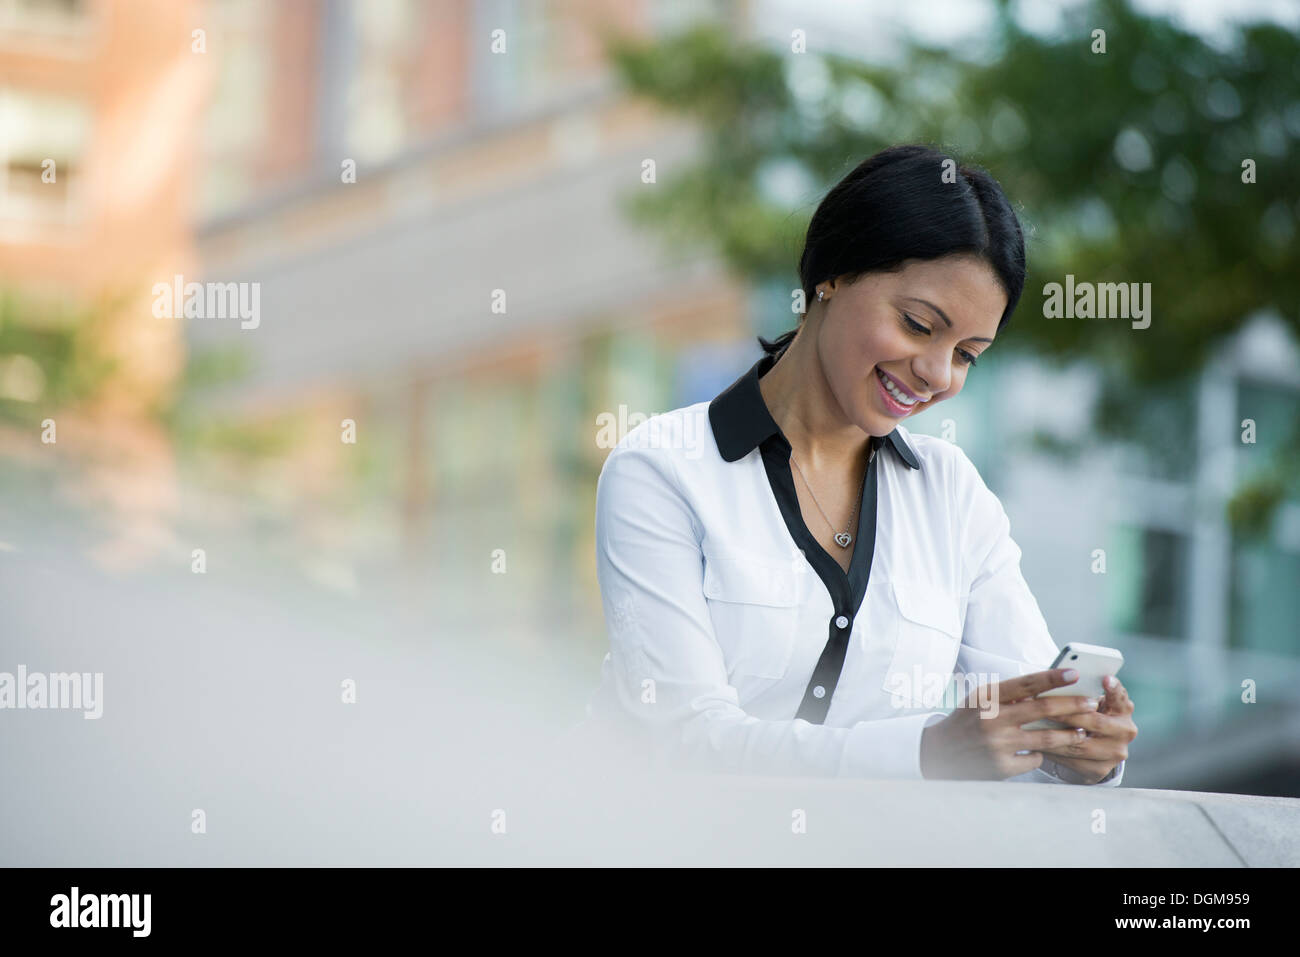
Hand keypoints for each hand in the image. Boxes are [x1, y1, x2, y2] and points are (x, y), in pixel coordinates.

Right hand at [920, 668, 1107, 780]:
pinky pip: (1035, 759)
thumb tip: (1048, 687)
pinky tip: (1039, 751)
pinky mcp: (1002, 767)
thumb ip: (1009, 694)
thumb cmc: (967, 721)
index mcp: (986, 698)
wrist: (940, 753)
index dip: (1052, 677)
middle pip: (1042, 710)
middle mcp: (991, 720)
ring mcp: (997, 745)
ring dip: (1069, 734)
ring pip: (1046, 738)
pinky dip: (1040, 754)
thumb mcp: (980, 700)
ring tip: (1082, 731)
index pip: (1025, 684)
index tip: (1075, 673)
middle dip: (1072, 705)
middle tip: (1092, 702)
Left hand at [1033, 674, 1136, 783]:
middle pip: (1095, 722)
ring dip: (1054, 736)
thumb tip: (1059, 679)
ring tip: (1034, 727)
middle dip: (1067, 714)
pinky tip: (1037, 744)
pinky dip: (1053, 752)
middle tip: (1044, 708)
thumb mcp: (1092, 702)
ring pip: (1080, 745)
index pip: (1120, 697)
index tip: (1105, 678)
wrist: (1096, 746)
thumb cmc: (1089, 714)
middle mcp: (1124, 731)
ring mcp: (1115, 753)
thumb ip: (1083, 692)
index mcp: (1123, 710)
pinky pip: (1072, 761)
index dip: (1114, 688)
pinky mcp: (1101, 769)